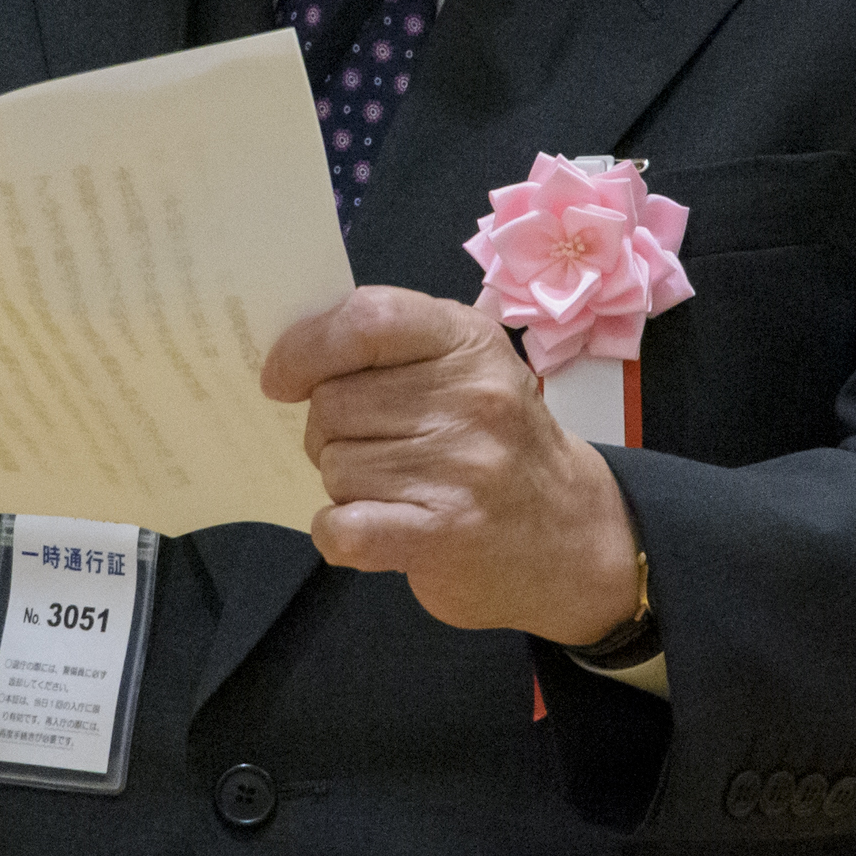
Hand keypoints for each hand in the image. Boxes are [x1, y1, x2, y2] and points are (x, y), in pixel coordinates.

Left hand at [259, 288, 643, 645]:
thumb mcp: (468, 370)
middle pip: (333, 403)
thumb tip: (292, 359)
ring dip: (345, 485)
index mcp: (467, 341)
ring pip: (334, 465)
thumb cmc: (500, 446)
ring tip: (394, 490)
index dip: (306, 347)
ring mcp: (460, 466)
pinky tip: (369, 529)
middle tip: (374, 451)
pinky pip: (342, 526)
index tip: (282, 379)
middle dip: (330, 433)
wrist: (573, 536)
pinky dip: (338, 532)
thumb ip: (392, 351)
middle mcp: (470, 398)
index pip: (367, 319)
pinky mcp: (444, 534)